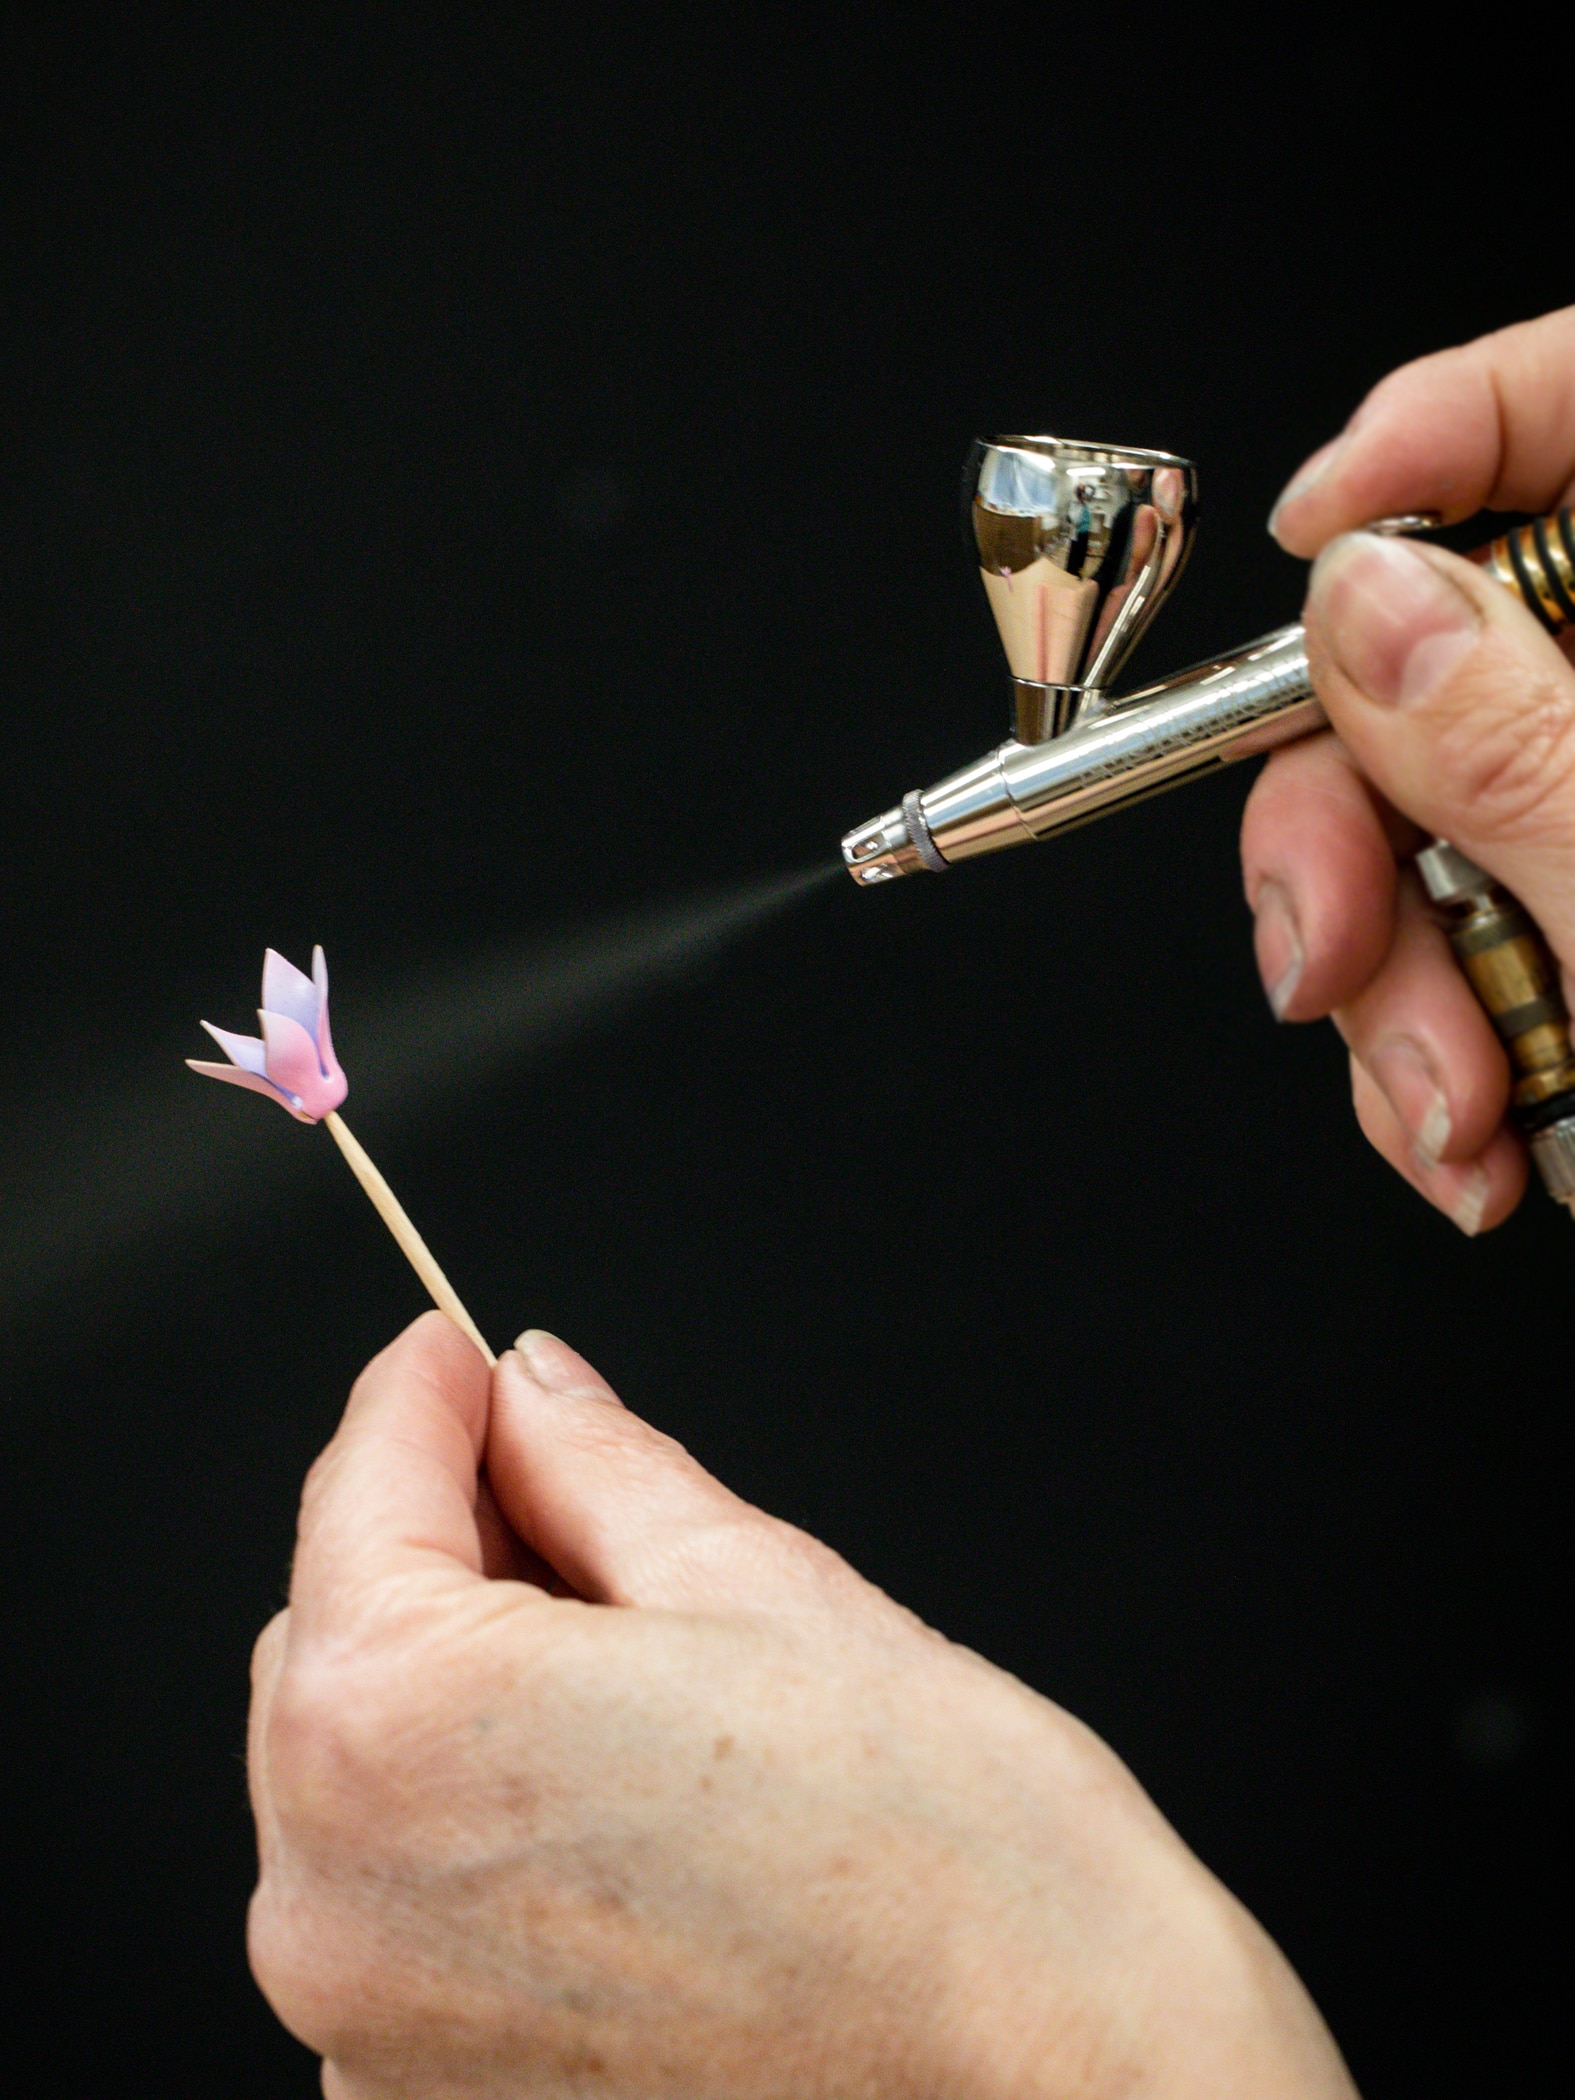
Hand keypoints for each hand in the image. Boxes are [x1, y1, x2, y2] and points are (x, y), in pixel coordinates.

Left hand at [248, 1312, 1356, 2098]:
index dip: (422, 1395)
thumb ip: (601, 1469)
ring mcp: (366, 2035)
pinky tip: (615, 1812)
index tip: (458, 1357)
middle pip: (335, 1637)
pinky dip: (472, 1835)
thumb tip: (536, 1392)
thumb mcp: (764, 1588)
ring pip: (358, 1777)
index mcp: (401, 1725)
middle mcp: (334, 1901)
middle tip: (578, 1504)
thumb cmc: (953, 1867)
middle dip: (445, 1546)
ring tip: (630, 1674)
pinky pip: (400, 1913)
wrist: (1071, 2097)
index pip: (357, 1493)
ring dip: (458, 1693)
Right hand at [1242, 305, 1574, 1230]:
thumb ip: (1523, 748)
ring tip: (1455, 1112)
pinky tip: (1477, 1136)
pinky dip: (1443, 1051)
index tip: (1317, 534)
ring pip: (1441, 820)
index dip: (1443, 431)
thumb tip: (1368, 608)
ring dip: (1396, 986)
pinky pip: (1473, 938)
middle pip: (1463, 648)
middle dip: (1355, 824)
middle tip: (1330, 944)